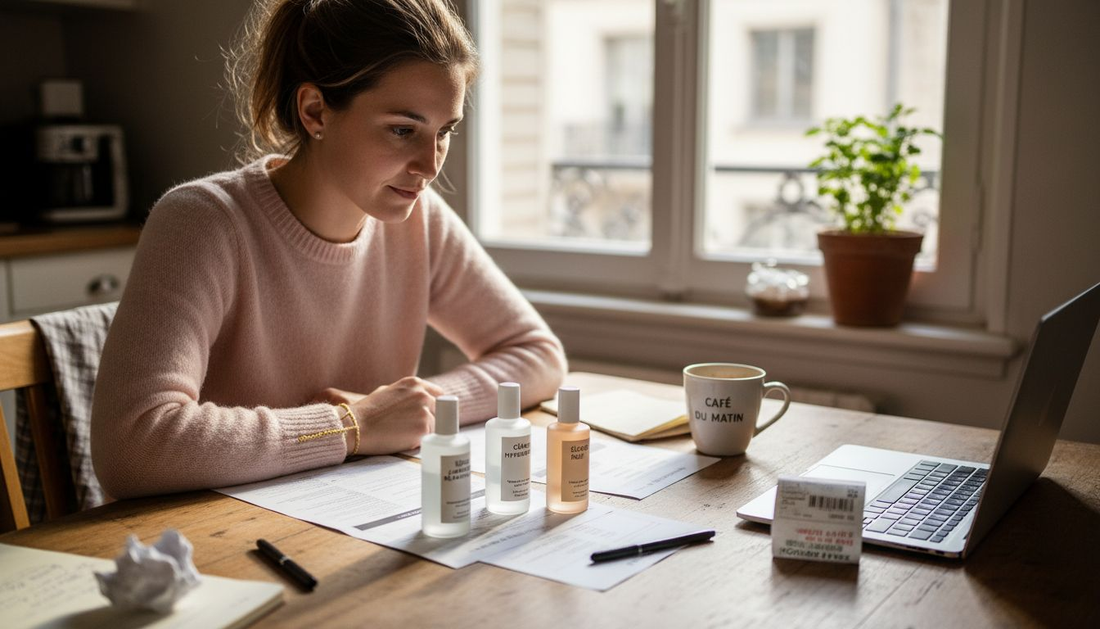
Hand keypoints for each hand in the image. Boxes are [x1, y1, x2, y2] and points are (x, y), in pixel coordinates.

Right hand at [315, 377, 444, 454]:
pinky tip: (401, 440)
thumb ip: (407, 393)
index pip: (439, 395)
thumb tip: (420, 399)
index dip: (435, 407)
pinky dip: (418, 442)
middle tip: (411, 428)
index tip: (431, 415)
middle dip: (430, 420)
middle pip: (440, 411)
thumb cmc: (368, 412)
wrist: (356, 426)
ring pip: (435, 426)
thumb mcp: (388, 391)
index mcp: (415, 384)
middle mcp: (423, 394)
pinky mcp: (424, 427)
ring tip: (401, 434)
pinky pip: (428, 438)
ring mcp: (425, 410)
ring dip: (423, 432)